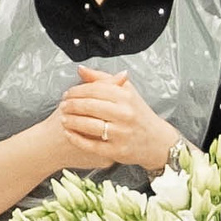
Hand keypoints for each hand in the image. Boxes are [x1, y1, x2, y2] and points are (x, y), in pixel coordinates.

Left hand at [57, 67, 179, 171]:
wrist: (157, 141)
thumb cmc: (138, 114)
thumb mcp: (126, 92)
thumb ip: (104, 79)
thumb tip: (81, 69)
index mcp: (126, 97)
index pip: (94, 89)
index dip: (76, 91)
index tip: (67, 93)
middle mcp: (125, 114)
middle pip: (89, 106)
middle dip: (71, 105)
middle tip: (62, 106)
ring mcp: (121, 133)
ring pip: (88, 125)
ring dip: (71, 121)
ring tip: (63, 119)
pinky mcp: (117, 150)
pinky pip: (91, 145)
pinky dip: (76, 139)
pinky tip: (69, 134)